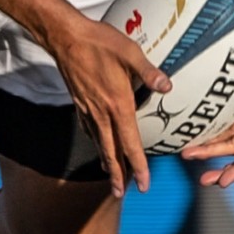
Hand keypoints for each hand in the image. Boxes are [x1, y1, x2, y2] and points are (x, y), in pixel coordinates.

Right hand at [49, 14, 169, 197]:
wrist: (66, 38)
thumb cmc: (100, 43)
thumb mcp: (131, 53)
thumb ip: (150, 72)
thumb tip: (168, 87)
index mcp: (117, 104)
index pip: (129, 143)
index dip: (137, 165)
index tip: (142, 185)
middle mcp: (101, 112)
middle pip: (111, 151)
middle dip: (118, 175)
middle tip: (123, 194)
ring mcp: (88, 109)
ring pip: (99, 143)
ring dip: (107, 163)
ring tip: (112, 178)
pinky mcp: (79, 103)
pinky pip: (90, 130)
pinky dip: (97, 144)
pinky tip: (100, 145)